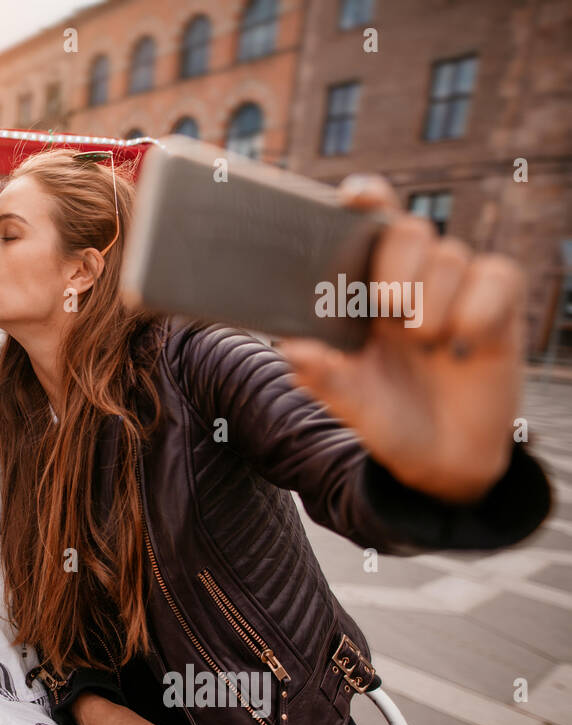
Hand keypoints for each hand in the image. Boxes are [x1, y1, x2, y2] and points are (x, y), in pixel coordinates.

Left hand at [277, 173, 526, 503]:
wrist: (444, 460)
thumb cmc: (389, 420)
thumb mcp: (352, 404)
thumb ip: (325, 377)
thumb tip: (293, 349)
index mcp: (365, 291)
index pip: (367, 224)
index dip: (366, 198)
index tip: (353, 197)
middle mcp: (411, 280)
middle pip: (408, 229)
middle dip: (396, 269)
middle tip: (390, 316)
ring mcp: (456, 288)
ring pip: (449, 256)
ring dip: (434, 304)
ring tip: (427, 347)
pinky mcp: (498, 302)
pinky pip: (496, 276)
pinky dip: (478, 311)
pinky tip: (465, 345)